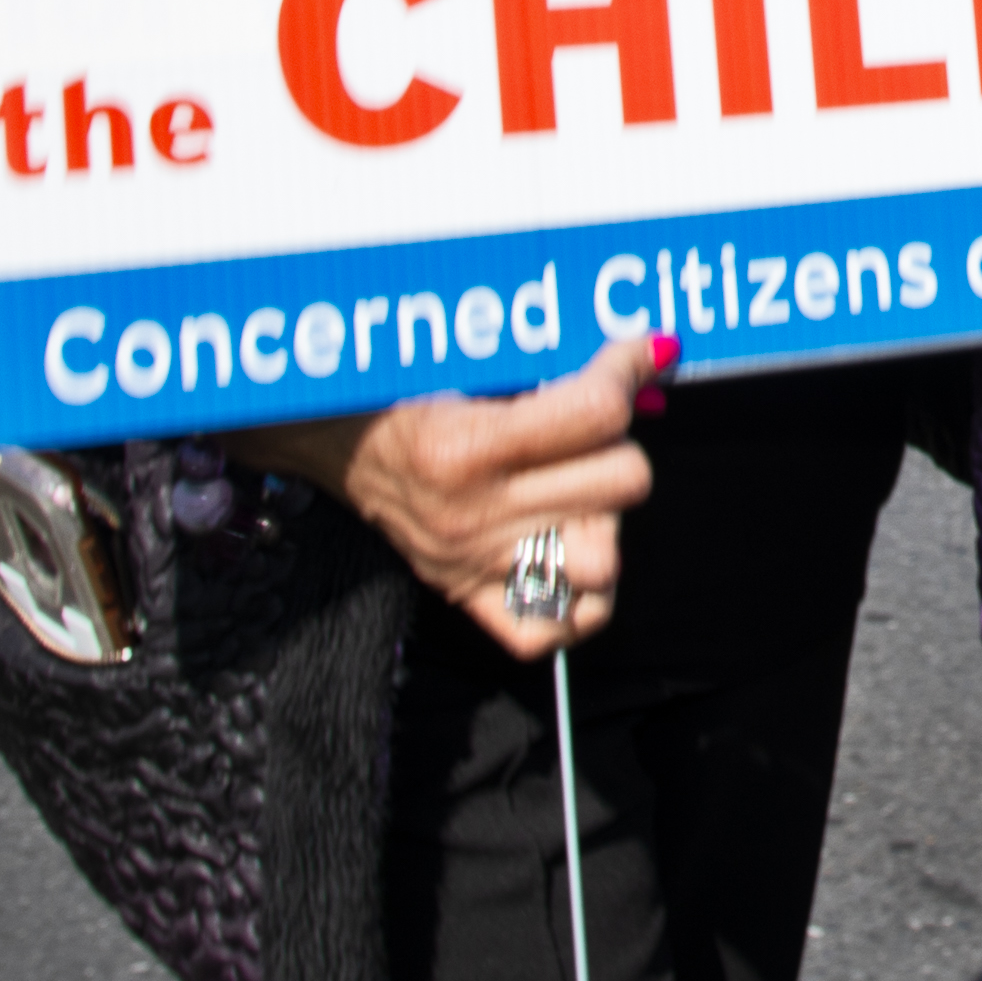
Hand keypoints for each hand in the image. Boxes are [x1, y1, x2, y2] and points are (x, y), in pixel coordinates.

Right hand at [244, 337, 662, 656]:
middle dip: (616, 440)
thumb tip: (651, 356)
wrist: (330, 440)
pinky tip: (566, 542)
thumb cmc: (398, 390)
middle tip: (586, 425)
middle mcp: (474, 517)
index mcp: (468, 448)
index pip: (597, 414)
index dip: (628, 371)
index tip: (636, 354)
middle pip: (621, 481)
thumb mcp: (468, 365)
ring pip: (606, 557)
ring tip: (574, 483)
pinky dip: (580, 593)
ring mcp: (475, 566)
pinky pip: (560, 626)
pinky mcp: (470, 599)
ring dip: (604, 513)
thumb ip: (554, 367)